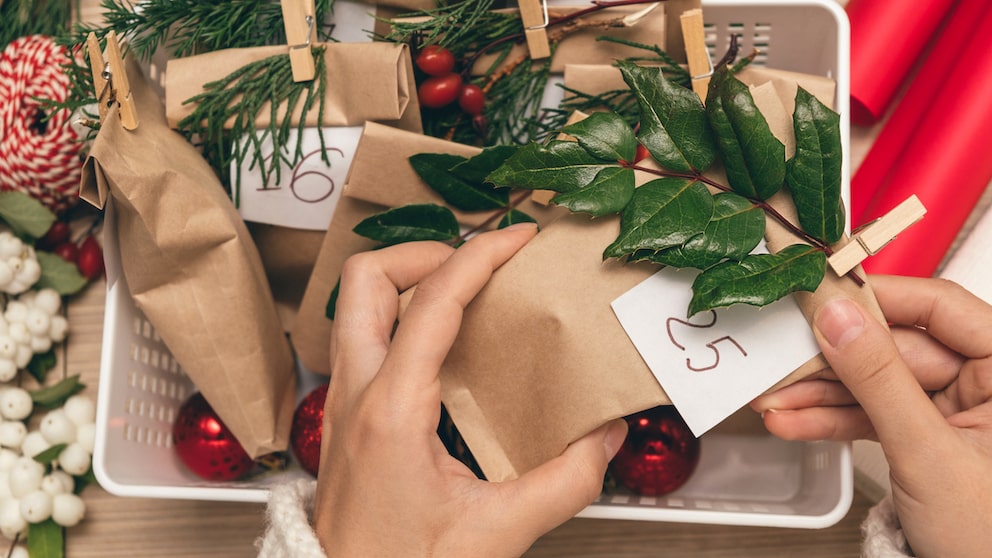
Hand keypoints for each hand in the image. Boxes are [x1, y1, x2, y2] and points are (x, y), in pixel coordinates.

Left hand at [313, 224, 627, 557]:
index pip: (432, 301)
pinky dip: (400, 317)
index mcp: (391, 409)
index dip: (480, 256)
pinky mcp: (345, 416)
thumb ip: (565, 482)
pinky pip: (364, 338)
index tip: (518, 238)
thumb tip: (605, 436)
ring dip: (406, 281)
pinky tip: (444, 345)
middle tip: (476, 264)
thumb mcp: (498, 531)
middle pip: (367, 279)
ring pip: (355, 304)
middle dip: (425, 253)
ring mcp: (342, 402)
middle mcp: (355, 393)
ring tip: (461, 291)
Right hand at [751, 275, 991, 556]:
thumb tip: (838, 318)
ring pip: (876, 383)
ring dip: (820, 395)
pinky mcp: (927, 434)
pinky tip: (794, 421)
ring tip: (774, 400)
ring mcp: (955, 409)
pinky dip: (833, 420)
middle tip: (780, 358)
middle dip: (830, 363)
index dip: (878, 298)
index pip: (940, 308)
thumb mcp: (928, 453)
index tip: (821, 295)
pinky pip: (874, 414)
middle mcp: (986, 381)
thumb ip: (879, 380)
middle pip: (894, 347)